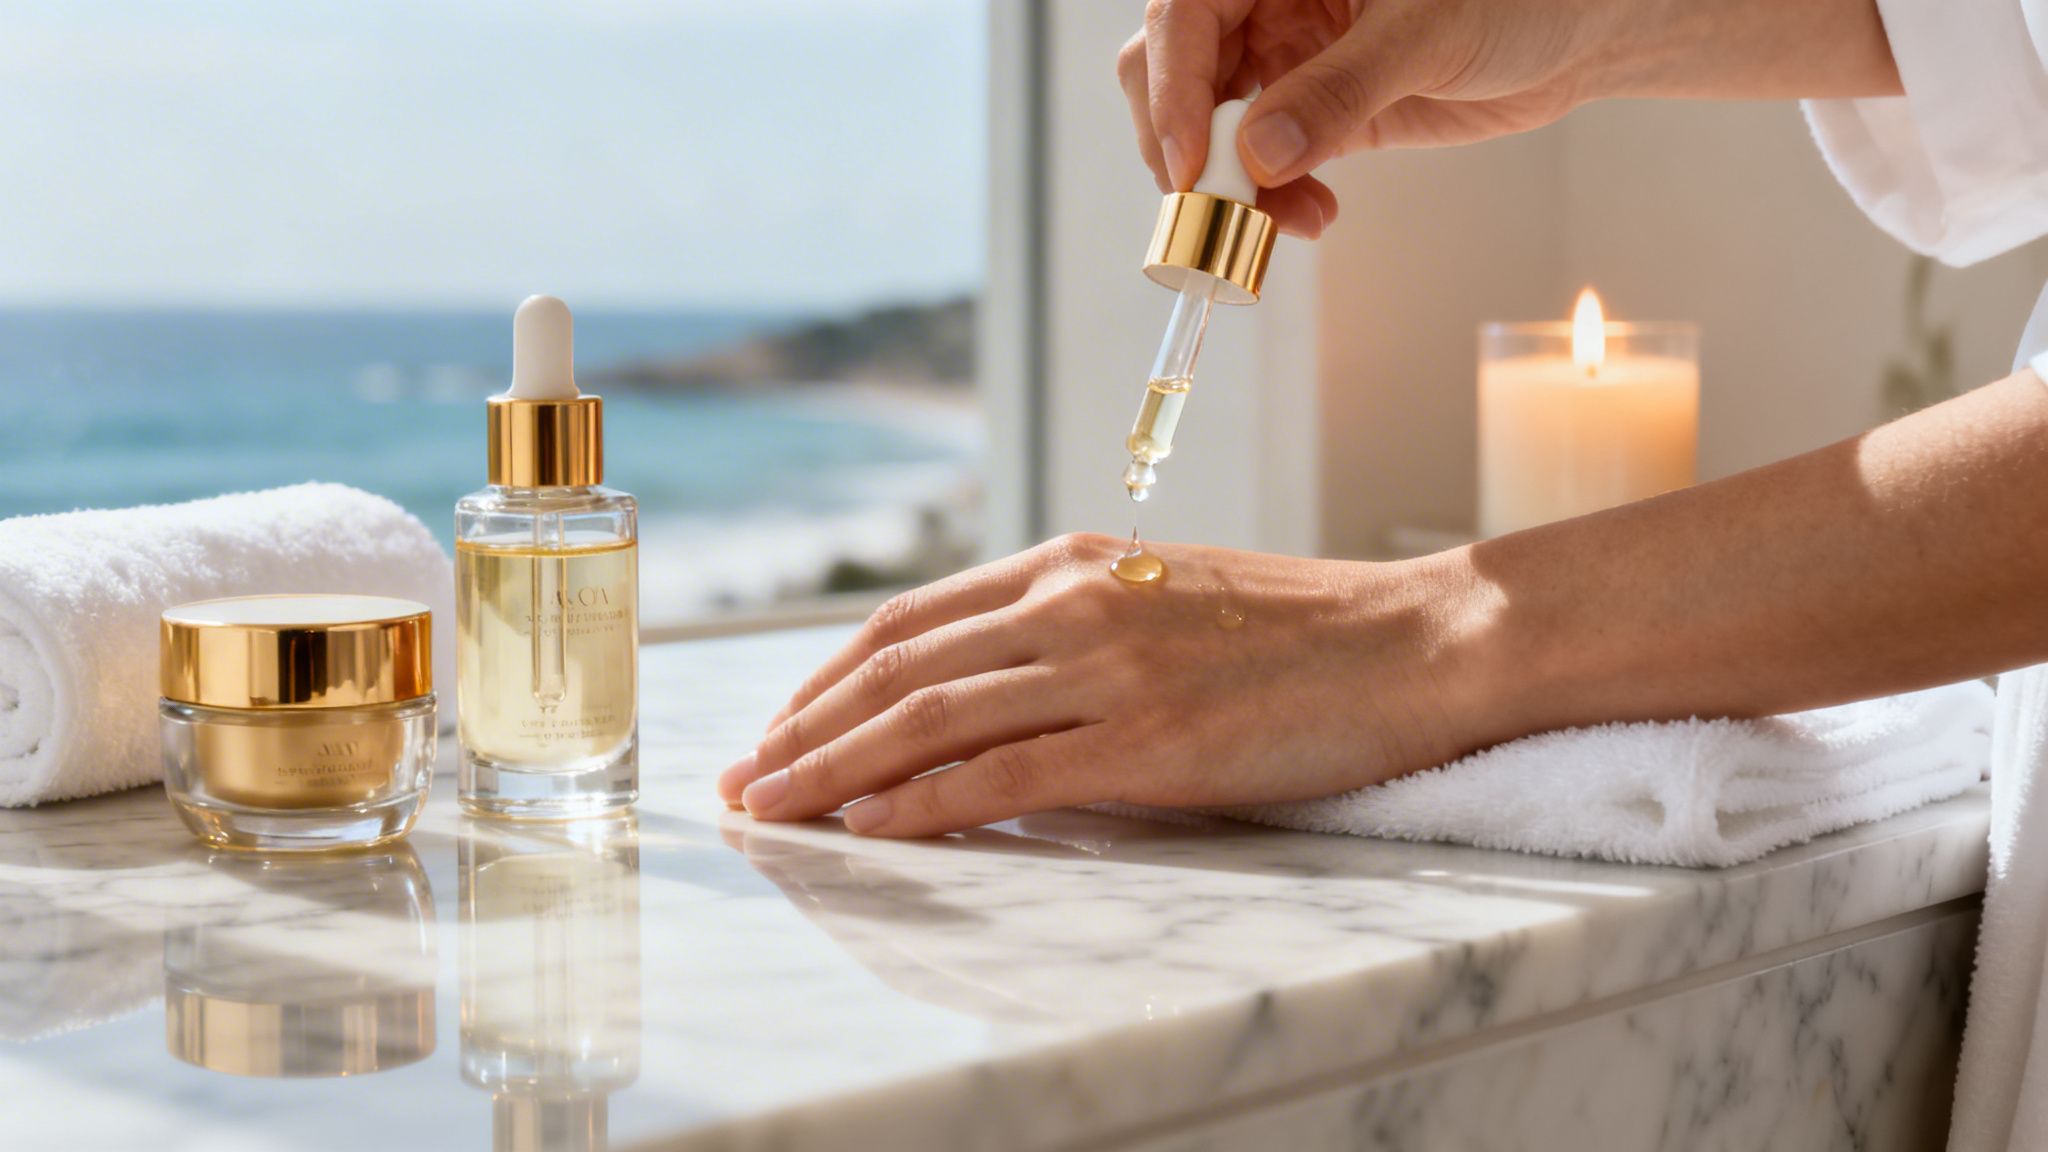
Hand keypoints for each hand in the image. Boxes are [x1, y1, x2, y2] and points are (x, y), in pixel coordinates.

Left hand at [716, 533, 1490, 837]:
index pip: (911, 622)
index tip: (781, 724)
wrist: (1414, 640)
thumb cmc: (1301, 631)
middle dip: (802, 728)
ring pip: (928, 720)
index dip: (828, 677)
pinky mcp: (1144, 741)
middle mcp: (1070, 604)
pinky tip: (866, 826)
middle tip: (743, 779)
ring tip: (771, 809)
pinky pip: (1001, 775)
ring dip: (833, 768)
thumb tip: (993, 682)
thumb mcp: (1167, 598)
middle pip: (896, 669)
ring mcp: (1104, 669)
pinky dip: (920, 804)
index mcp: (1070, 564)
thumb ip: (1076, 626)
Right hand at [1119, 0, 1898, 236]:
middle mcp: (1268, 1)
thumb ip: (1342, 89)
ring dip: (1224, 184)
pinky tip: (1308, 218)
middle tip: (1206, 203)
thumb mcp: (1431, 32)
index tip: (1190, 162)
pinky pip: (1260, 163)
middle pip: (1172, 66)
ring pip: (1208, 122)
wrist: (1582, 28)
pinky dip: (1269, 201)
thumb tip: (1258, 156)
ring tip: (1276, 224)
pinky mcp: (1315, 111)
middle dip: (1178, 139)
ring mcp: (1288, 56)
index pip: (1183, 13)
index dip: (1173, 86)